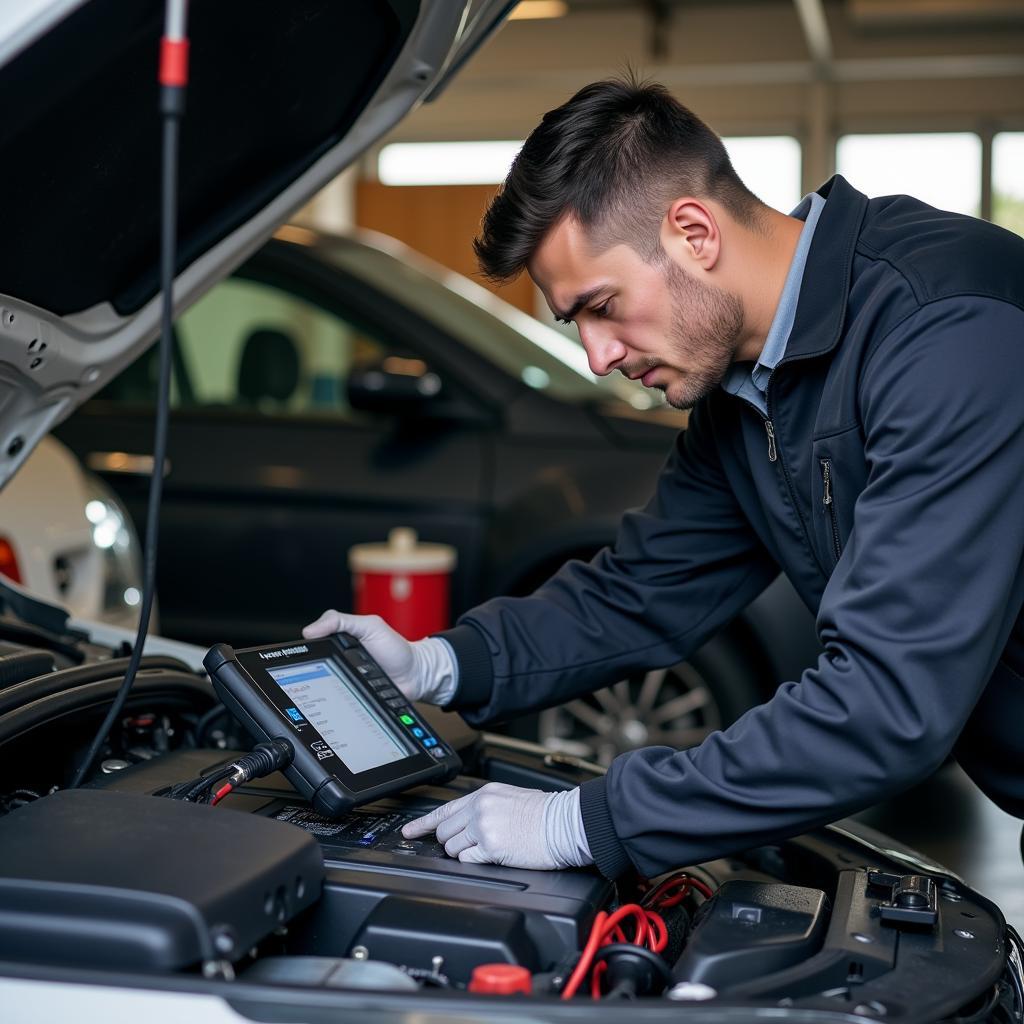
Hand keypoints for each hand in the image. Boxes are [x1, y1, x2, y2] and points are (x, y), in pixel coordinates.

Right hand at [302, 610, 451, 703]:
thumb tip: (310, 630)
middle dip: (320, 669)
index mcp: (339, 642)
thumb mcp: (370, 626)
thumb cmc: (396, 650)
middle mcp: (339, 662)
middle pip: (315, 668)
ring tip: (350, 678)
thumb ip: (342, 621)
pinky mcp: (350, 698)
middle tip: (338, 665)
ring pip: (323, 687)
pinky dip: (340, 700)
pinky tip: (349, 693)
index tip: (301, 652)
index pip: (312, 646)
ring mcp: (344, 681)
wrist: (415, 676)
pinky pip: (337, 702)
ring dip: (331, 685)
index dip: (305, 649)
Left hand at [402, 783, 592, 870]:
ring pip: (452, 849)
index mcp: (483, 794)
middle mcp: (479, 808)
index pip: (444, 809)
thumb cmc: (545, 813)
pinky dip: (475, 862)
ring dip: (464, 853)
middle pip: (444, 832)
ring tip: (488, 849)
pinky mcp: (491, 847)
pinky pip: (467, 860)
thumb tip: (467, 822)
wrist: (564, 822)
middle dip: (452, 842)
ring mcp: (483, 827)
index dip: (422, 824)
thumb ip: (485, 806)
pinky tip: (492, 856)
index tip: (409, 832)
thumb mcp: (509, 797)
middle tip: (471, 844)